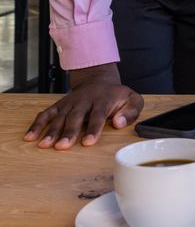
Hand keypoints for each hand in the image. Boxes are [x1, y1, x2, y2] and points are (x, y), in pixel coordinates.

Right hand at [23, 63, 143, 148]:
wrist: (98, 79)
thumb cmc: (116, 95)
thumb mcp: (132, 99)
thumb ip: (131, 111)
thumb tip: (119, 123)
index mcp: (103, 100)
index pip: (97, 115)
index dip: (92, 129)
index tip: (87, 142)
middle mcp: (84, 101)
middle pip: (75, 117)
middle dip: (68, 132)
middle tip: (62, 147)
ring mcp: (70, 103)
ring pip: (59, 117)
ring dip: (51, 131)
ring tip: (45, 145)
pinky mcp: (60, 105)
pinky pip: (46, 114)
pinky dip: (37, 124)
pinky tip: (30, 137)